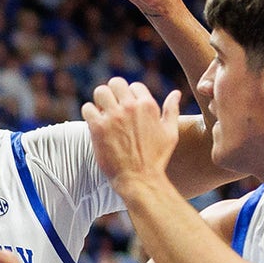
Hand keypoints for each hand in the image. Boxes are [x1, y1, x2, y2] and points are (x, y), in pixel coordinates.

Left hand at [81, 78, 180, 193]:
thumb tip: (175, 92)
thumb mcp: (170, 133)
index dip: (130, 96)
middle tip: (111, 107)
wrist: (139, 179)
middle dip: (113, 93)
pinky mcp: (98, 127)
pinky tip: (94, 123)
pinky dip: (89, 113)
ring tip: (101, 113)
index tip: (127, 108)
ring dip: (99, 100)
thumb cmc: (157, 158)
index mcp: (148, 105)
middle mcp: (130, 107)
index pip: (134, 86)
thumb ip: (171, 110)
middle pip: (115, 83)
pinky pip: (87, 108)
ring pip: (100, 92)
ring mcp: (113, 116)